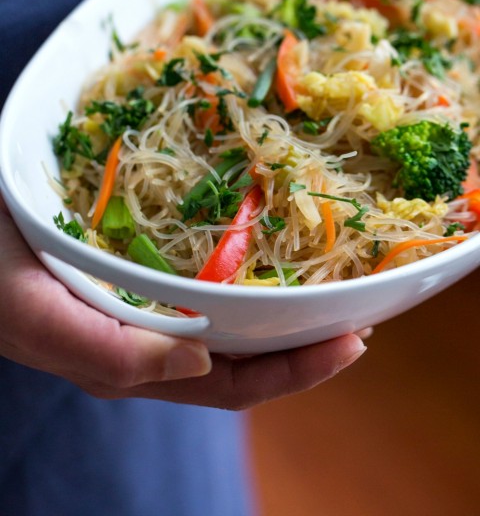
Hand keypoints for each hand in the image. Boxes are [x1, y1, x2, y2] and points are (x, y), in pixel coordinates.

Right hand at [0, 195, 365, 409]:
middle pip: (238, 360)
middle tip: (358, 318)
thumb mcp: (36, 314)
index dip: (293, 373)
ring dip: (279, 314)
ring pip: (225, 324)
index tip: (351, 344)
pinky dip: (243, 279)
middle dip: (301, 347)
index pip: (228, 386)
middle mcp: (143, 341)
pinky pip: (203, 287)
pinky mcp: (134, 272)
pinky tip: (262, 258)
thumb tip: (201, 367)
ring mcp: (141, 307)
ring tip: (327, 293)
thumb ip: (110, 354)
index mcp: (127, 363)